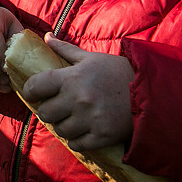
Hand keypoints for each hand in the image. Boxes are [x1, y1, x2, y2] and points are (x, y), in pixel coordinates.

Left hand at [22, 35, 134, 150]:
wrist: (151, 93)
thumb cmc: (117, 72)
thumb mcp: (90, 58)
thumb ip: (65, 49)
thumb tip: (47, 36)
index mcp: (71, 77)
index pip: (35, 86)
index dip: (30, 91)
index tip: (34, 93)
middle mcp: (78, 99)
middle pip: (44, 112)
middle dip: (47, 110)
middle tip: (55, 107)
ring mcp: (89, 119)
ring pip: (59, 130)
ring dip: (62, 125)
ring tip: (71, 119)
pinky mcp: (102, 136)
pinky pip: (76, 144)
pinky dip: (76, 140)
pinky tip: (82, 131)